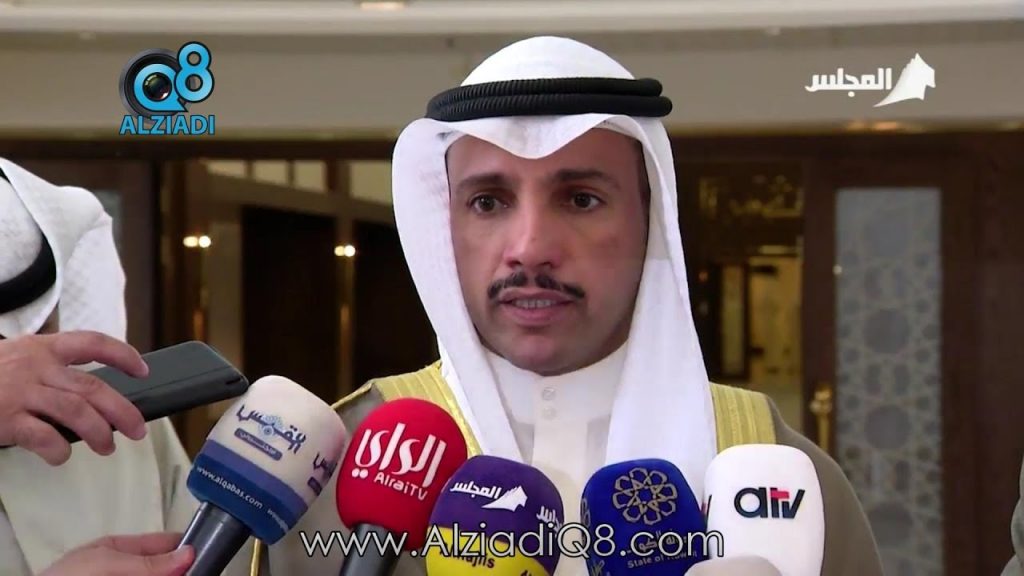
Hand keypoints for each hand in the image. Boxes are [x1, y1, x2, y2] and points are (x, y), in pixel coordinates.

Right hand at [0, 330, 148, 464]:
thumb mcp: (17, 359)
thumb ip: (52, 370)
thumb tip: (95, 397)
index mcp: (43, 347)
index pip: (92, 343)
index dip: (122, 355)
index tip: (141, 371)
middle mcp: (36, 366)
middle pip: (94, 388)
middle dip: (123, 411)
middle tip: (137, 430)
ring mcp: (20, 392)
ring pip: (77, 412)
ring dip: (99, 433)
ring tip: (107, 447)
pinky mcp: (6, 418)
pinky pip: (45, 437)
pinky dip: (59, 451)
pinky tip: (61, 457)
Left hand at [40, 532, 193, 575]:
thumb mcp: (106, 563)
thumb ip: (147, 562)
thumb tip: (190, 553)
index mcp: (118, 550)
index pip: (162, 544)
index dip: (186, 545)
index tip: (212, 550)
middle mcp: (125, 570)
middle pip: (165, 568)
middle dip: (184, 569)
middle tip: (208, 572)